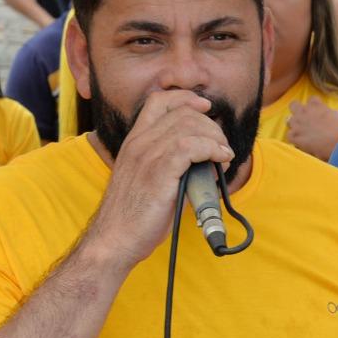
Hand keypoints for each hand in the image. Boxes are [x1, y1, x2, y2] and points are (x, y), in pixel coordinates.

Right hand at [85, 90, 234, 269]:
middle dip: (210, 125)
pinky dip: (212, 149)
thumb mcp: (151, 182)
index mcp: (134, 141)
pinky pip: (191, 146)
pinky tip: (220, 160)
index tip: (205, 106)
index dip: (186, 98)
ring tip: (223, 156)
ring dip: (215, 138)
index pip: (159, 101)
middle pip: (182, 113)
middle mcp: (138, 143)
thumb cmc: (134, 217)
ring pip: (189, 126)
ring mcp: (146, 155)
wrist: (115, 239)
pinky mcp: (158, 171)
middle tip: (221, 147)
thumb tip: (209, 166)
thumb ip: (175, 167)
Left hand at [287, 98, 337, 160]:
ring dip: (294, 125)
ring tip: (301, 132)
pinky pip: (289, 135)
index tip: (316, 111)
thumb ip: (331, 113)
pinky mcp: (294, 136)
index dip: (313, 105)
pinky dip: (294, 139)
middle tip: (302, 117)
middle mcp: (304, 112)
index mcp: (315, 105)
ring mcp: (297, 124)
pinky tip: (300, 142)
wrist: (336, 144)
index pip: (311, 99)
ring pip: (289, 120)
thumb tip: (335, 113)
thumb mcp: (337, 117)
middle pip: (293, 105)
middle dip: (296, 109)